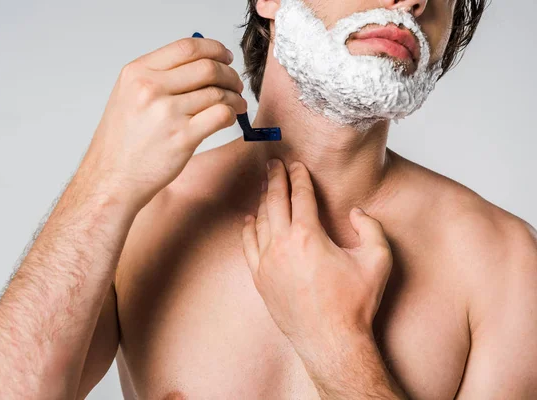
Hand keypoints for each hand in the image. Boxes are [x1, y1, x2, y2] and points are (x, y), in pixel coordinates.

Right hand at [77, 36, 246, 208]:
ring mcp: (167, 113)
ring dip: (234, 97)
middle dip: (229, 74)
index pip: (187, 47)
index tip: (225, 57)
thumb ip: (158, 76)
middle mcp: (151, 88)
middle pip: (207, 67)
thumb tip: (199, 64)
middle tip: (235, 84)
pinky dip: (232, 114)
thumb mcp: (128, 95)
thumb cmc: (122, 142)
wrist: (112, 178)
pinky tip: (230, 118)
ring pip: (218, 92)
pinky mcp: (183, 137)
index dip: (214, 49)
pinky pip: (221, 115)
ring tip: (236, 104)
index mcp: (137, 72)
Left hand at [241, 159, 392, 356]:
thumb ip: (371, 228)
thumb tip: (356, 212)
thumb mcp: (378, 260)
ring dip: (263, 201)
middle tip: (273, 164)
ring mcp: (266, 263)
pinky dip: (248, 229)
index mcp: (308, 235)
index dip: (299, 176)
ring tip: (265, 187)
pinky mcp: (260, 279)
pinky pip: (248, 247)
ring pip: (260, 222)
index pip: (300, 195)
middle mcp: (282, 245)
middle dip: (275, 179)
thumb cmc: (355, 303)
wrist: (331, 341)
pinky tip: (249, 220)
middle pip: (275, 201)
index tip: (296, 164)